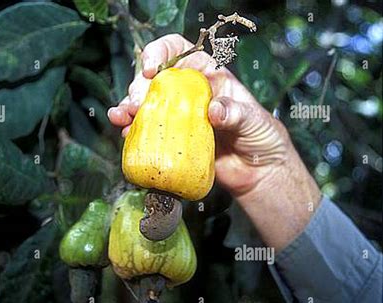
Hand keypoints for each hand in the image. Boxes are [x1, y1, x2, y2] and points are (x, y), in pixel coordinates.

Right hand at [108, 34, 320, 249]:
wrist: (259, 172)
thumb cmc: (261, 138)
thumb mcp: (254, 120)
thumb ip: (236, 112)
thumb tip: (214, 111)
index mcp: (208, 76)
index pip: (178, 51)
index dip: (160, 52)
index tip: (150, 69)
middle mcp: (188, 93)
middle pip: (154, 79)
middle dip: (139, 86)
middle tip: (136, 103)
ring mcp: (177, 117)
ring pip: (145, 104)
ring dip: (128, 107)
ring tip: (121, 116)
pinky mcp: (172, 141)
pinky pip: (147, 132)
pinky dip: (132, 130)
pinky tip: (125, 132)